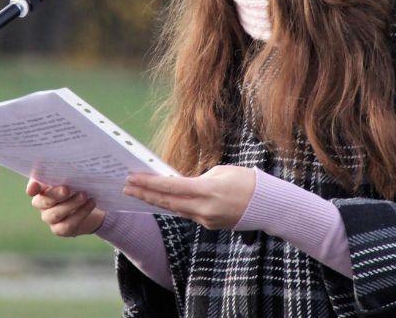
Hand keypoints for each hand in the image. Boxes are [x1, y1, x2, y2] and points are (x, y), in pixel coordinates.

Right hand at [26, 179, 105, 237]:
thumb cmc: (75, 185)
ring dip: (71, 204)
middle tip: (67, 189)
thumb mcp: (70, 177)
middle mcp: (40, 203)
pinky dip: (81, 214)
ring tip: (84, 195)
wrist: (86, 206)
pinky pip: (67, 225)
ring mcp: (48, 218)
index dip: (32, 187)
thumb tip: (72, 166)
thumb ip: (66, 172)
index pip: (33, 187)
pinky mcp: (59, 230)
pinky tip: (91, 204)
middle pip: (43, 201)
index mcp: (40, 187)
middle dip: (55, 194)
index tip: (33, 188)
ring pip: (55, 214)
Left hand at [124, 165, 255, 229]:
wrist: (269, 205)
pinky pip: (188, 213)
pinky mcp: (210, 225)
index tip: (132, 178)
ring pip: (175, 209)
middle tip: (126, 187)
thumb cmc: (246, 180)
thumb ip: (197, 179)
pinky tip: (161, 200)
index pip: (171, 187)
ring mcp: (207, 219)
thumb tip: (180, 185)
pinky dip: (174, 206)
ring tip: (137, 193)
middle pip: (167, 202)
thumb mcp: (220, 172)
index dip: (149, 183)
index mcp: (207, 190)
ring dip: (156, 201)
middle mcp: (205, 208)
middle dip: (145, 194)